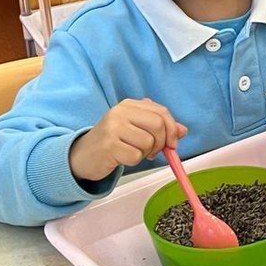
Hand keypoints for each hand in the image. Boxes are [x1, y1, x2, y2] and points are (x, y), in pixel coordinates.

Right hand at [69, 98, 187, 181]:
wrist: (82, 156)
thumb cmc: (113, 141)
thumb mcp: (136, 129)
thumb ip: (160, 128)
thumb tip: (183, 131)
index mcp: (129, 105)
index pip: (162, 112)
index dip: (172, 128)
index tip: (173, 142)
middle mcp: (120, 112)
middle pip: (158, 125)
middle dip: (162, 142)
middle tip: (154, 151)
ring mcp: (113, 128)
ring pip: (148, 142)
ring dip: (146, 153)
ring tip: (134, 153)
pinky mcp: (109, 145)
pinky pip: (136, 155)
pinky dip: (135, 161)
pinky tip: (123, 158)